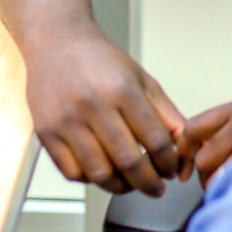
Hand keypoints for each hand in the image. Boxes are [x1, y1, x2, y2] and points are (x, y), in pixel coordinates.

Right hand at [25, 22, 184, 196]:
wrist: (58, 43)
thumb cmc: (102, 62)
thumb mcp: (141, 79)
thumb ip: (165, 113)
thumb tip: (185, 146)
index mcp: (123, 90)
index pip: (155, 139)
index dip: (168, 162)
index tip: (172, 170)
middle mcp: (94, 105)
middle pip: (128, 162)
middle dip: (149, 183)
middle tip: (157, 188)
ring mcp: (67, 121)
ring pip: (100, 173)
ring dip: (121, 187)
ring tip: (131, 184)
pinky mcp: (46, 133)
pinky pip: (72, 172)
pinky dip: (91, 180)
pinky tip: (104, 173)